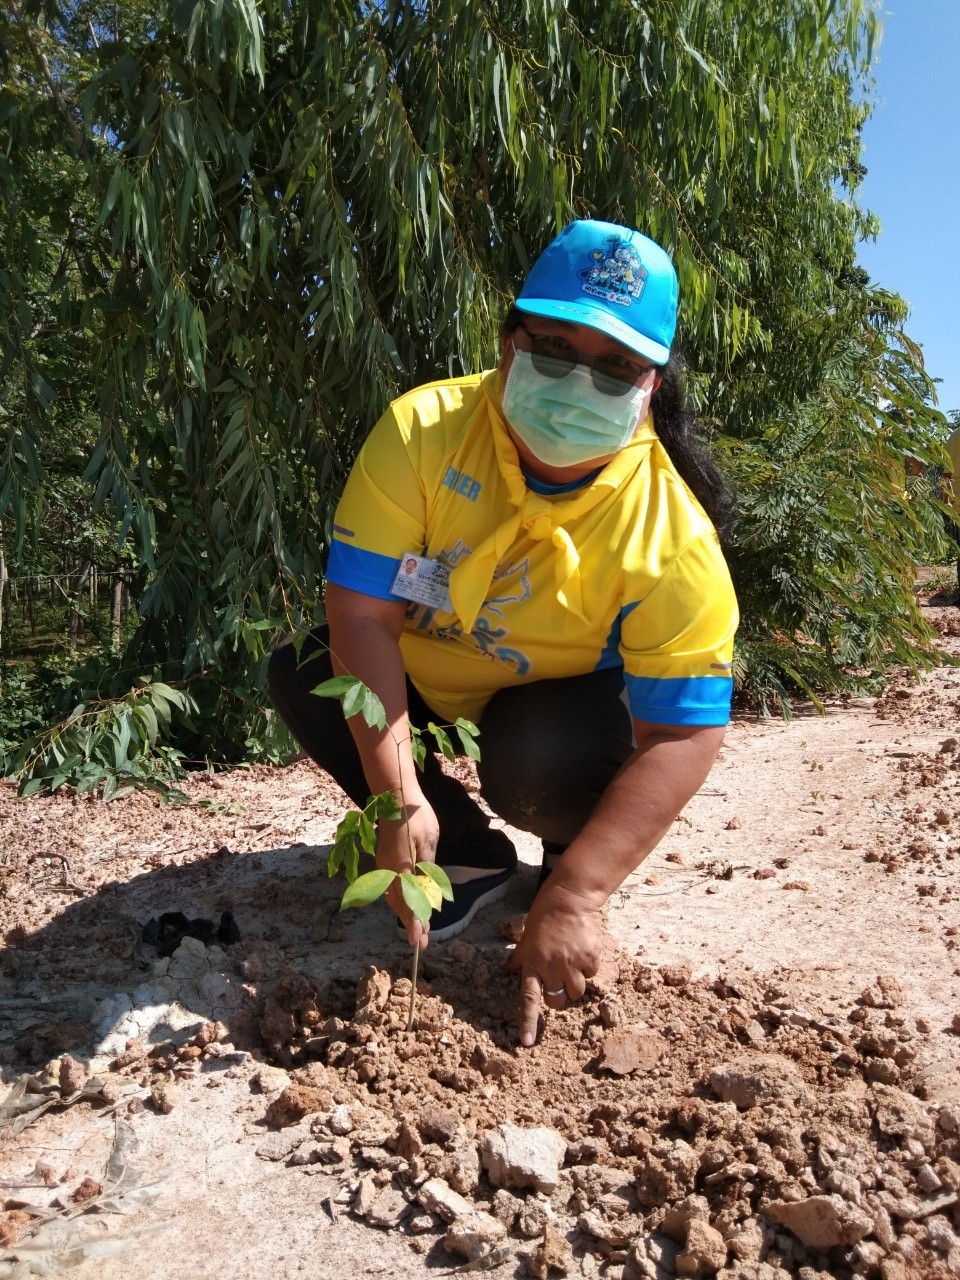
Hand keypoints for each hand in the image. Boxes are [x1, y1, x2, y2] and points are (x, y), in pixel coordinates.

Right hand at [377, 796, 439, 950]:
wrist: (394, 797)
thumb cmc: (414, 816)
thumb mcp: (427, 841)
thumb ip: (426, 869)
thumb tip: (426, 892)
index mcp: (401, 868)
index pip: (409, 902)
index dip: (414, 922)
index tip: (418, 940)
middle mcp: (389, 871)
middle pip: (400, 904)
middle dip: (411, 923)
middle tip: (422, 943)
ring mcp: (384, 866)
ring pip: (394, 897)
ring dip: (406, 913)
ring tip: (418, 929)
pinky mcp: (385, 861)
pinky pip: (392, 887)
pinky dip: (401, 900)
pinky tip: (409, 905)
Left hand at [507, 880, 603, 1046]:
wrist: (570, 899)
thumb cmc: (545, 915)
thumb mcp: (527, 936)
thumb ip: (521, 957)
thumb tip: (509, 969)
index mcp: (533, 964)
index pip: (529, 998)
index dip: (528, 1021)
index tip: (527, 1042)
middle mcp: (552, 967)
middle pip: (557, 1001)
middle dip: (558, 995)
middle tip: (558, 977)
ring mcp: (572, 964)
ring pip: (577, 991)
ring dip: (575, 981)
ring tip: (571, 960)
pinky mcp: (590, 959)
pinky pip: (591, 974)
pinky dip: (588, 967)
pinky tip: (582, 948)